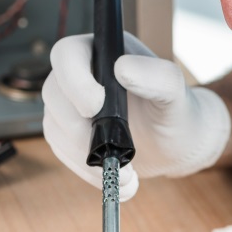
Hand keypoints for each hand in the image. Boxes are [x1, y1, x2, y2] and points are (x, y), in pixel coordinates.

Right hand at [42, 33, 230, 200]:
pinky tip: (120, 180)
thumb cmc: (178, 109)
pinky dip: (89, 172)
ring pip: (55, 126)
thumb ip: (158, 76)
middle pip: (54, 92)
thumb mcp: (176, 92)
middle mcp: (84, 72)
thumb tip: (122, 68)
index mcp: (107, 51)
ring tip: (126, 174)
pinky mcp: (71, 133)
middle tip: (109, 151)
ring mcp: (73, 104)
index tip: (95, 107)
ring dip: (86, 157)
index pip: (68, 53)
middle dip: (77, 128)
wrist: (178, 143)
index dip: (73, 79)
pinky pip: (64, 152)